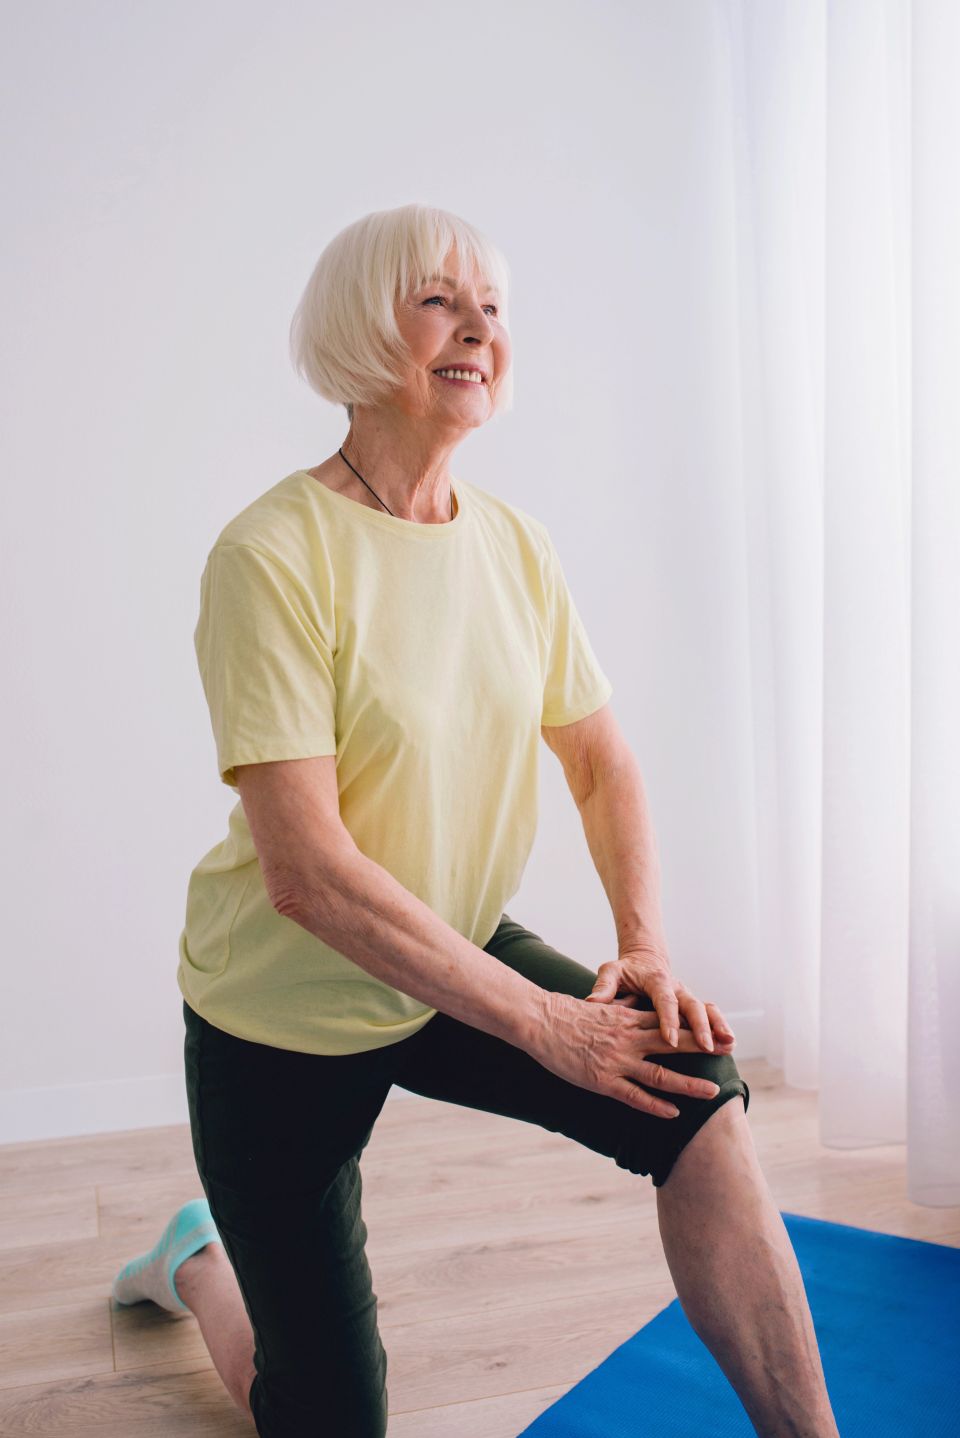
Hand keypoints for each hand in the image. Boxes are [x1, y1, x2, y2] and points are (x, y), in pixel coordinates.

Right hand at [526, 989, 724, 1119]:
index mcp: (629, 1018)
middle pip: (674, 1044)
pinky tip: (673, 1113)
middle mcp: (629, 1038)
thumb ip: (622, 1011)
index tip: (718, 1030)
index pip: (670, 1022)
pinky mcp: (603, 1080)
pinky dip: (656, 1105)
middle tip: (729, 1052)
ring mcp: (618, 1060)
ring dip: (688, 1084)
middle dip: (703, 1048)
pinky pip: (635, 1096)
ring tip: (712, 1092)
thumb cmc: (566, 1013)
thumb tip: (637, 1010)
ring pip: (661, 1074)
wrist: (540, 1020)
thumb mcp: (601, 1005)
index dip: (696, 1027)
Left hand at [584, 946, 735, 1054]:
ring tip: (729, 1045)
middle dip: (701, 1026)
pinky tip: (729, 1043)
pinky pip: (711, 1014)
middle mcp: (676, 987)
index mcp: (656, 980)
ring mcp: (686, 996)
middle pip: (692, 1005)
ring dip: (718, 1026)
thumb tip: (591, 1002)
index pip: (664, 1000)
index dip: (668, 1019)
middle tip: (707, 1047)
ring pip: (706, 1009)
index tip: (670, 1039)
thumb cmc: (624, 970)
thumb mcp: (611, 972)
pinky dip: (721, 1026)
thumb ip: (604, 987)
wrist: (643, 960)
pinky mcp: (692, 1004)